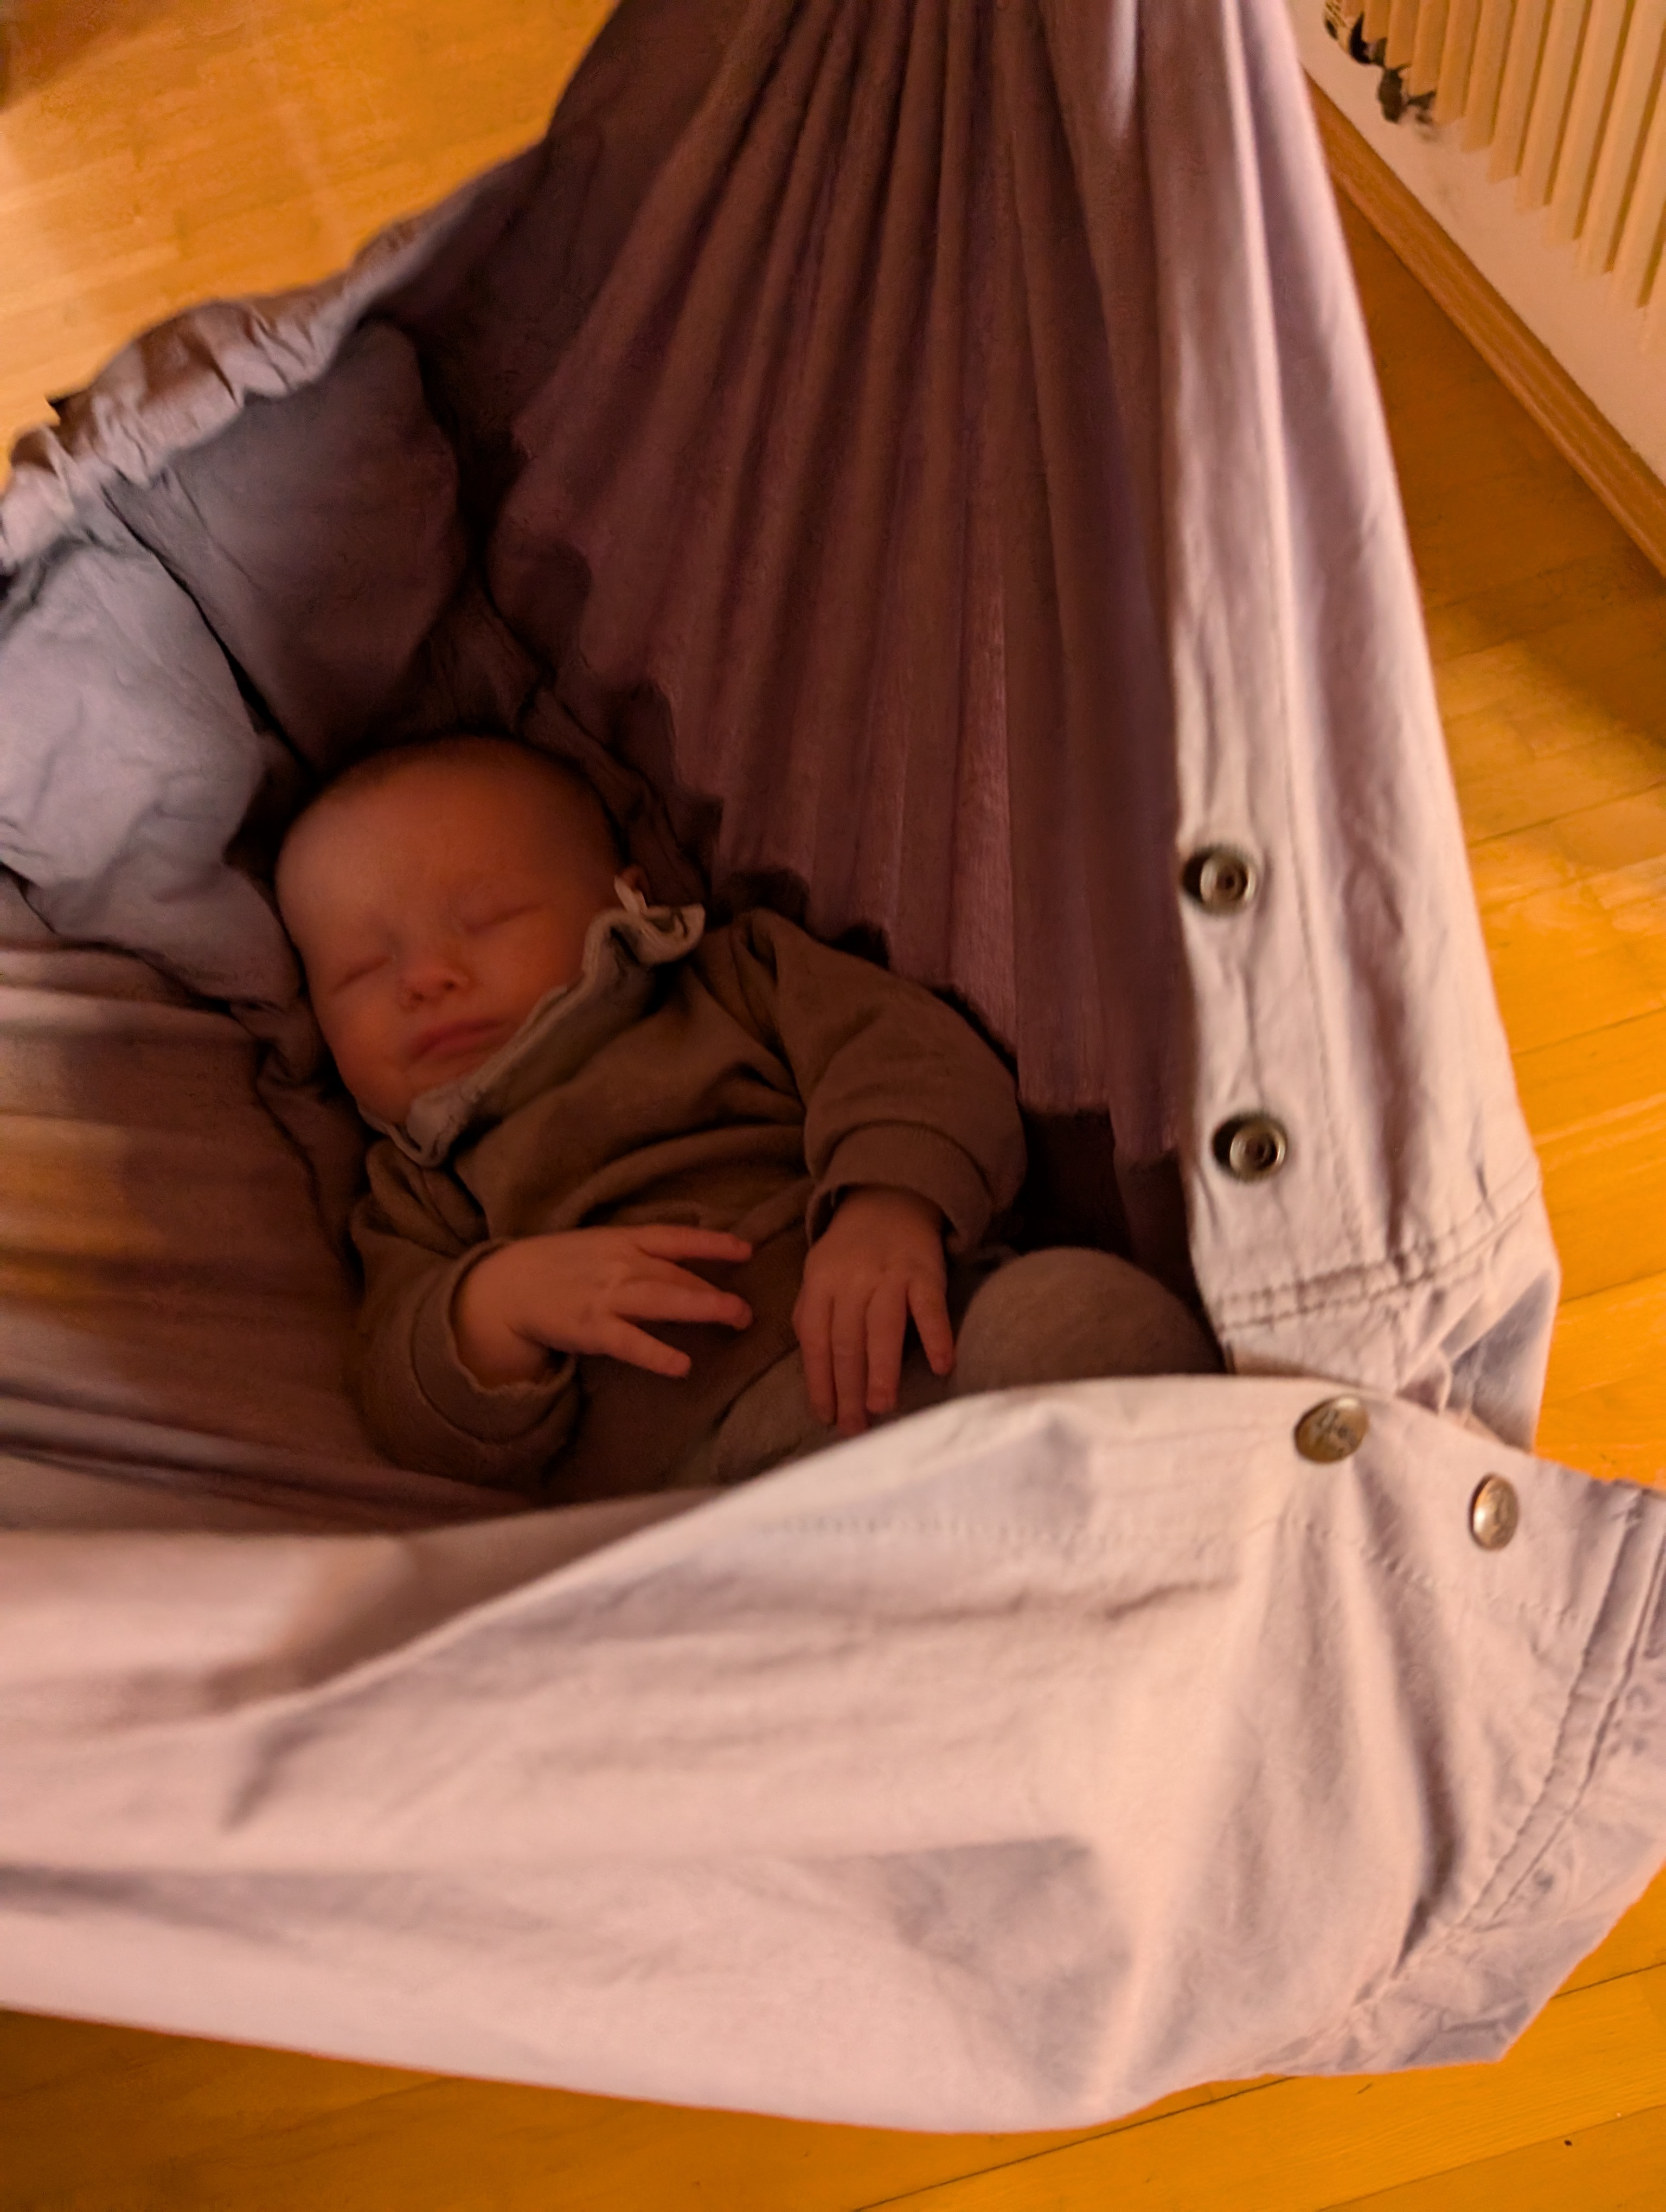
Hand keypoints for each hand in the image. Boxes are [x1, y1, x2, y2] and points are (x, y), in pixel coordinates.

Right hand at [453, 1225, 752, 1385]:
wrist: (507, 1285)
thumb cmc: (561, 1265)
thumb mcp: (601, 1245)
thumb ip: (640, 1250)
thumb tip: (688, 1259)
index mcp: (623, 1240)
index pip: (676, 1237)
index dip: (712, 1243)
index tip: (746, 1249)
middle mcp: (620, 1264)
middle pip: (676, 1274)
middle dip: (714, 1290)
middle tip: (748, 1309)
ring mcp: (606, 1296)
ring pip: (661, 1299)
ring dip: (701, 1307)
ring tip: (736, 1318)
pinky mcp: (590, 1329)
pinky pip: (629, 1342)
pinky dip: (656, 1353)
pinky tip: (681, 1365)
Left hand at [793, 1186, 952, 1436]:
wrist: (887, 1196)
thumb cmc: (849, 1250)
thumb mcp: (818, 1274)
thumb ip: (812, 1315)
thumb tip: (811, 1371)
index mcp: (820, 1285)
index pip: (816, 1342)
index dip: (819, 1383)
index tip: (826, 1416)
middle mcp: (852, 1281)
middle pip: (846, 1342)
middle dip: (848, 1389)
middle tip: (854, 1427)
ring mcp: (889, 1275)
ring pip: (882, 1329)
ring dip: (881, 1371)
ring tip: (882, 1408)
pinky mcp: (925, 1271)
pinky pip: (929, 1307)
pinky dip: (936, 1336)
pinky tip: (942, 1366)